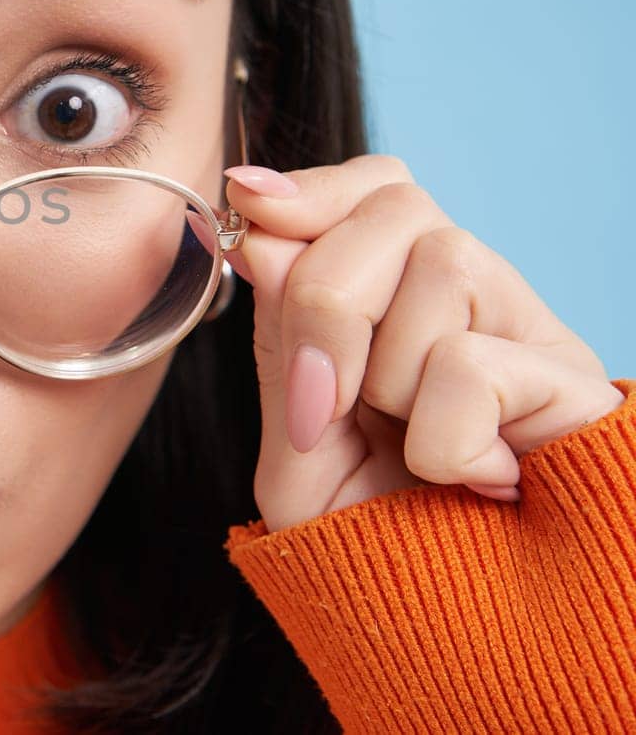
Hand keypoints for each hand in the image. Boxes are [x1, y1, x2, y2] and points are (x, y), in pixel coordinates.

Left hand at [220, 155, 623, 532]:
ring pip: (443, 263)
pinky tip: (476, 483)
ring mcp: (531, 334)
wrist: (450, 642)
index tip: (248, 206)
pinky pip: (473, 362)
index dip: (314, 187)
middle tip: (328, 407)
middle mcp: (473, 301)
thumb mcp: (300, 442)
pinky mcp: (579, 386)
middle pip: (396, 207)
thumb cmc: (376, 541)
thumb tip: (259, 226)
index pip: (376, 187)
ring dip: (391, 378)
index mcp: (403, 301)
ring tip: (418, 452)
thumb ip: (283, 338)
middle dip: (325, 301)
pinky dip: (443, 442)